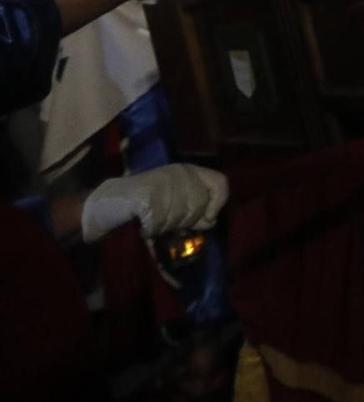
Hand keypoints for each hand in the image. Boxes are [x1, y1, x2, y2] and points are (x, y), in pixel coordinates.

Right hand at [80, 163, 229, 242]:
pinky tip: (141, 225)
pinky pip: (158, 223)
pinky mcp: (146, 195)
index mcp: (189, 171)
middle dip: (183, 222)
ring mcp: (162, 181)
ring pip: (178, 217)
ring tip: (150, 221)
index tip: (206, 220)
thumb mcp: (176, 206)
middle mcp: (179, 172)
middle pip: (199, 206)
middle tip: (164, 221)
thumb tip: (212, 221)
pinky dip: (149, 230)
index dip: (217, 204)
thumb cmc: (145, 206)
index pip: (220, 183)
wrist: (105, 203)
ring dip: (163, 227)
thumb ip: (196, 211)